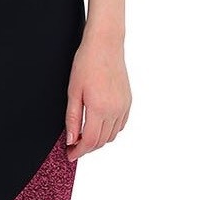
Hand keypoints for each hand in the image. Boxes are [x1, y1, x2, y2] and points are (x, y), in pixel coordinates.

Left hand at [64, 33, 130, 160]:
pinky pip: (120, 125)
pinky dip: (110, 131)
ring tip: (84, 135)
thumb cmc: (87, 63)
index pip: (90, 141)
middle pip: (101, 141)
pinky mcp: (128, 101)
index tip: (70, 154)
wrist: (105, 45)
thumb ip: (72, 118)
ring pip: (112, 135)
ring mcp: (124, 106)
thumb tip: (71, 139)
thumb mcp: (73, 91)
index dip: (79, 151)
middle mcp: (115, 110)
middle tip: (73, 146)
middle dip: (87, 147)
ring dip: (98, 140)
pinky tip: (99, 125)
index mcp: (99, 108)